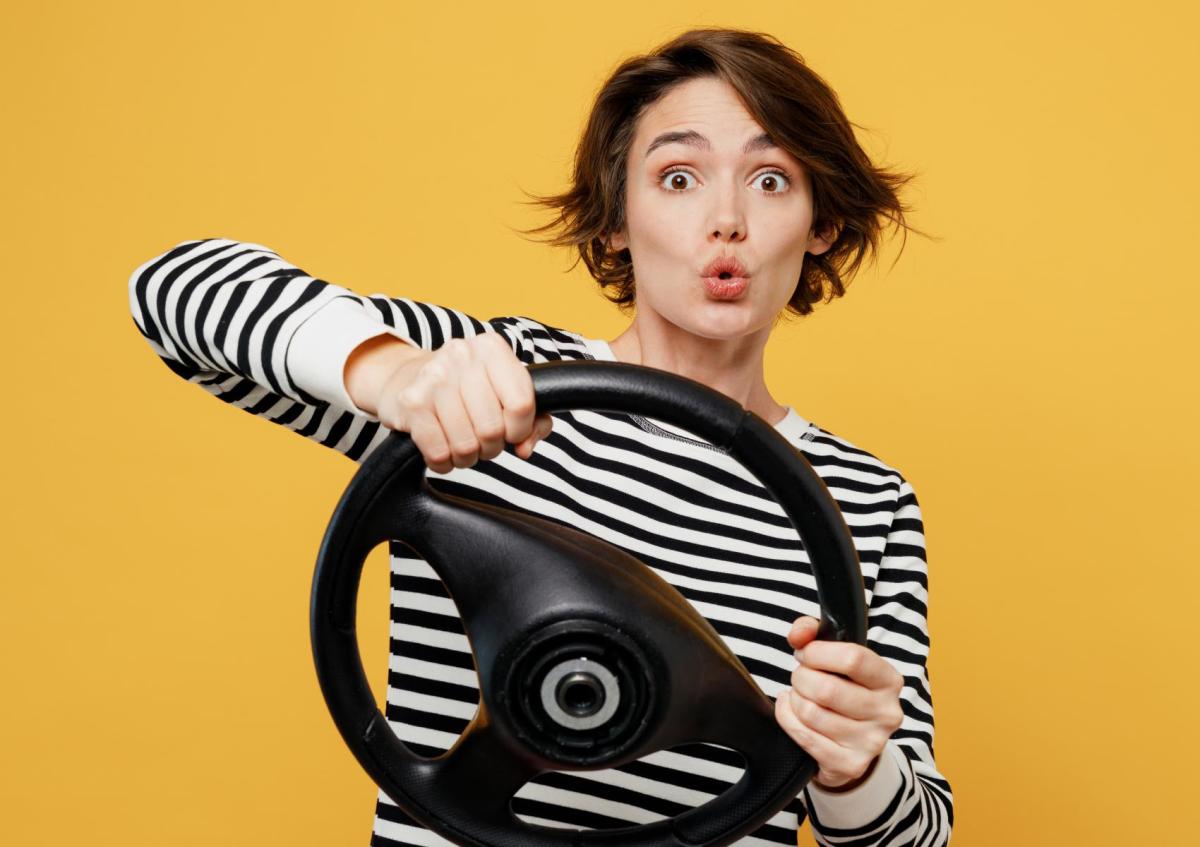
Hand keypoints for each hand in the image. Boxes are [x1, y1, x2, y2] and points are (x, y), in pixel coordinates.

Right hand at [354, 333, 551, 473]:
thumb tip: (525, 448)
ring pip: (465, 445)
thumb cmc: (463, 388)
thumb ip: (533, 420)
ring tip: (461, 445)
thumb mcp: (502, 390)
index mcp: (492, 348)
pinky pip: (438, 452)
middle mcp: (463, 356)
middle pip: (493, 428)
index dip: (519, 429)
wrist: (404, 377)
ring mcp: (434, 377)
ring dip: (466, 457)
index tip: (510, 431)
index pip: (521, 403)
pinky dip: (443, 462)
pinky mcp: (411, 402)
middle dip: (490, 447)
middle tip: (482, 441)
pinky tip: (442, 450)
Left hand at [773, 616, 904, 789]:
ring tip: (799, 696)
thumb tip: (799, 633)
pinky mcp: (850, 765)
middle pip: (827, 688)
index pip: (853, 658)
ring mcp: (871, 742)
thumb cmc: (843, 691)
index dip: (818, 652)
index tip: (806, 654)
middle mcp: (887, 712)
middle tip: (801, 678)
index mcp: (889, 680)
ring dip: (794, 700)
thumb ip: (813, 634)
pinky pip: (804, 736)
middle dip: (801, 678)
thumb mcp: (835, 659)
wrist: (852, 743)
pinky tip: (792, 712)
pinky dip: (788, 719)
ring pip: (811, 713)